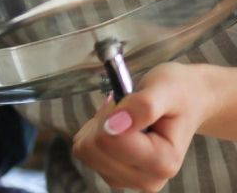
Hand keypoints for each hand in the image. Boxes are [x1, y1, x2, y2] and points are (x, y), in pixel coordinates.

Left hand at [72, 62, 213, 190]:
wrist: (188, 102)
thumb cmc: (178, 94)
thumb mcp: (166, 90)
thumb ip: (143, 107)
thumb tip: (113, 125)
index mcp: (164, 162)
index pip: (110, 140)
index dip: (112, 113)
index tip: (130, 102)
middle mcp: (148, 180)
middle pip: (93, 148)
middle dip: (103, 120)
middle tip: (127, 108)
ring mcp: (130, 180)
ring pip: (85, 151)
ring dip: (97, 126)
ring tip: (124, 118)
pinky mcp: (114, 175)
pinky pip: (83, 151)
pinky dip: (93, 134)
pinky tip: (116, 127)